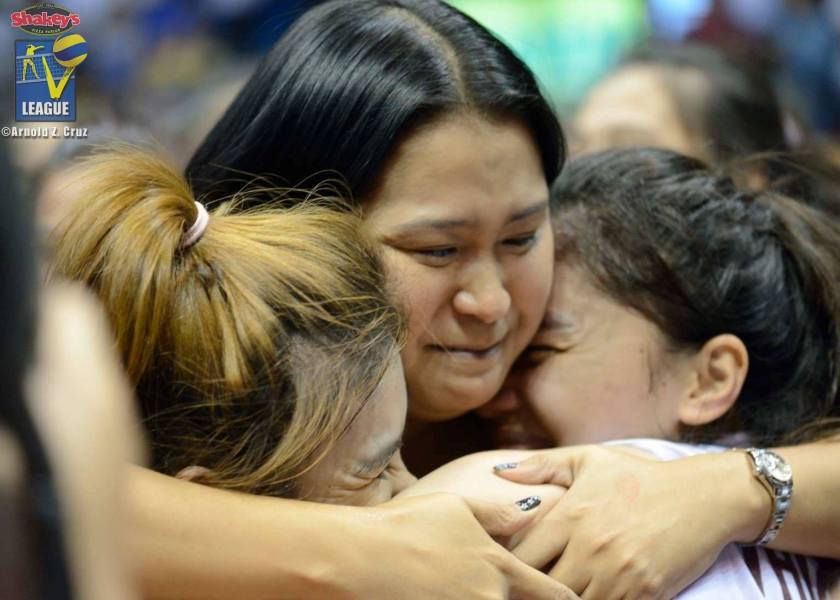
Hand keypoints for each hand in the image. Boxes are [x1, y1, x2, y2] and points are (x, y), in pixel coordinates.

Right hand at [335, 493, 579, 599]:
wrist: (356, 557)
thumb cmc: (405, 525)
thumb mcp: (455, 507)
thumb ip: (498, 515)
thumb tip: (533, 513)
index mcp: (499, 568)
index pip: (554, 595)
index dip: (565, 598)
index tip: (570, 598)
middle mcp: (488, 599)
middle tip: (508, 588)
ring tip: (467, 588)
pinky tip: (442, 595)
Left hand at [494, 445, 763, 598]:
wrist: (703, 497)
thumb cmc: (640, 477)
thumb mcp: (590, 459)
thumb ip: (543, 465)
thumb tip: (499, 471)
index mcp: (571, 516)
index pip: (522, 556)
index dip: (511, 565)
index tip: (509, 564)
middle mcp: (590, 548)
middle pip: (543, 588)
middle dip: (532, 589)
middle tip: (527, 584)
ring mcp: (618, 575)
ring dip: (563, 598)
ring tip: (557, 589)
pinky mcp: (645, 594)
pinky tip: (590, 592)